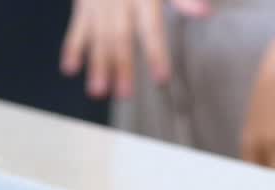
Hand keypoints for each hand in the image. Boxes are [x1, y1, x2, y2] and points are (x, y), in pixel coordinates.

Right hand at [60, 0, 210, 98]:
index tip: (161, 78)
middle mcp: (119, 1)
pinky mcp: (84, 5)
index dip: (156, 53)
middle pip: (120, 38)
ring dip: (97, 65)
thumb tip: (204, 14)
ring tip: (98, 92)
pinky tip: (70, 69)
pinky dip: (73, 48)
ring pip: (98, 37)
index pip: (151, 29)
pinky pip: (77, 27)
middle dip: (122, 67)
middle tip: (125, 96)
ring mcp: (99, 3)